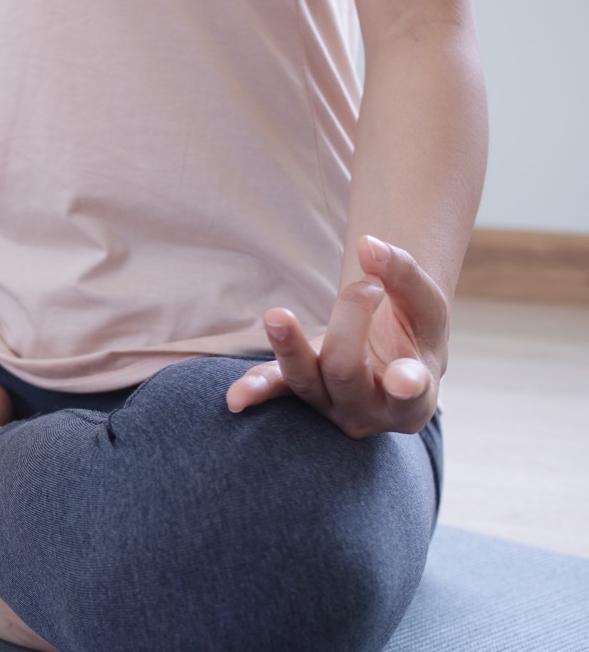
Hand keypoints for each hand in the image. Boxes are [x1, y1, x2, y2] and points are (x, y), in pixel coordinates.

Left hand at [226, 236, 447, 437]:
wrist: (391, 357)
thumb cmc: (413, 330)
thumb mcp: (423, 303)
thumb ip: (402, 273)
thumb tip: (369, 244)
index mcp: (413, 398)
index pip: (409, 389)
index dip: (405, 383)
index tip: (403, 379)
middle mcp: (368, 413)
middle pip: (346, 371)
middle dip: (351, 319)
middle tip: (368, 285)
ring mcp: (329, 407)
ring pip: (304, 381)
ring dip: (288, 348)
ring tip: (277, 316)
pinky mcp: (300, 393)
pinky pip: (277, 389)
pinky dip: (257, 389)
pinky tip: (234, 399)